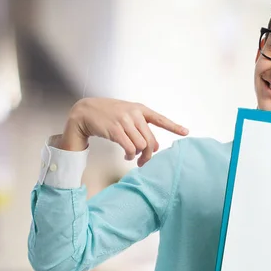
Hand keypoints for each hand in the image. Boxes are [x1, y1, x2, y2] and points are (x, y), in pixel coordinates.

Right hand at [60, 97, 188, 166]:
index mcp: (140, 109)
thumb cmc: (107, 115)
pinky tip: (126, 156)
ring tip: (131, 156)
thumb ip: (141, 128)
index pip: (160, 118)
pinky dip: (130, 156)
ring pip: (141, 145)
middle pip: (151, 140)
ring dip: (138, 155)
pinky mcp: (116, 130)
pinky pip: (130, 148)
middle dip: (149, 154)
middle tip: (144, 161)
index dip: (174, 127)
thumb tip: (154, 147)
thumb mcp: (126, 115)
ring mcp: (125, 121)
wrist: (84, 112)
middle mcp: (134, 114)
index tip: (186, 132)